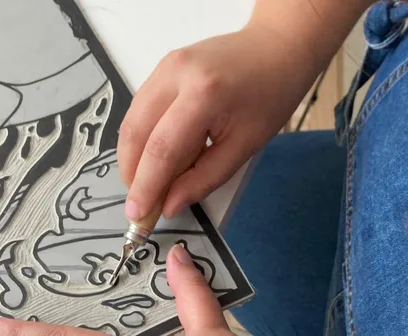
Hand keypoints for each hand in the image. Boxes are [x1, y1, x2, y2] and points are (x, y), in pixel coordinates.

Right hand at [118, 24, 320, 220]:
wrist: (276, 48)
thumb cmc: (270, 96)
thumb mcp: (244, 146)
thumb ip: (204, 178)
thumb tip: (169, 204)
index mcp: (203, 94)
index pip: (161, 149)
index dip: (146, 186)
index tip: (138, 215)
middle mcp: (176, 74)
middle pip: (136, 133)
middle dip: (132, 173)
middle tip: (140, 204)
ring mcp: (165, 66)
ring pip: (131, 120)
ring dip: (132, 157)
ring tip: (147, 183)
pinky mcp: (161, 67)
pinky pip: (140, 108)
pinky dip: (141, 137)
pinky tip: (155, 157)